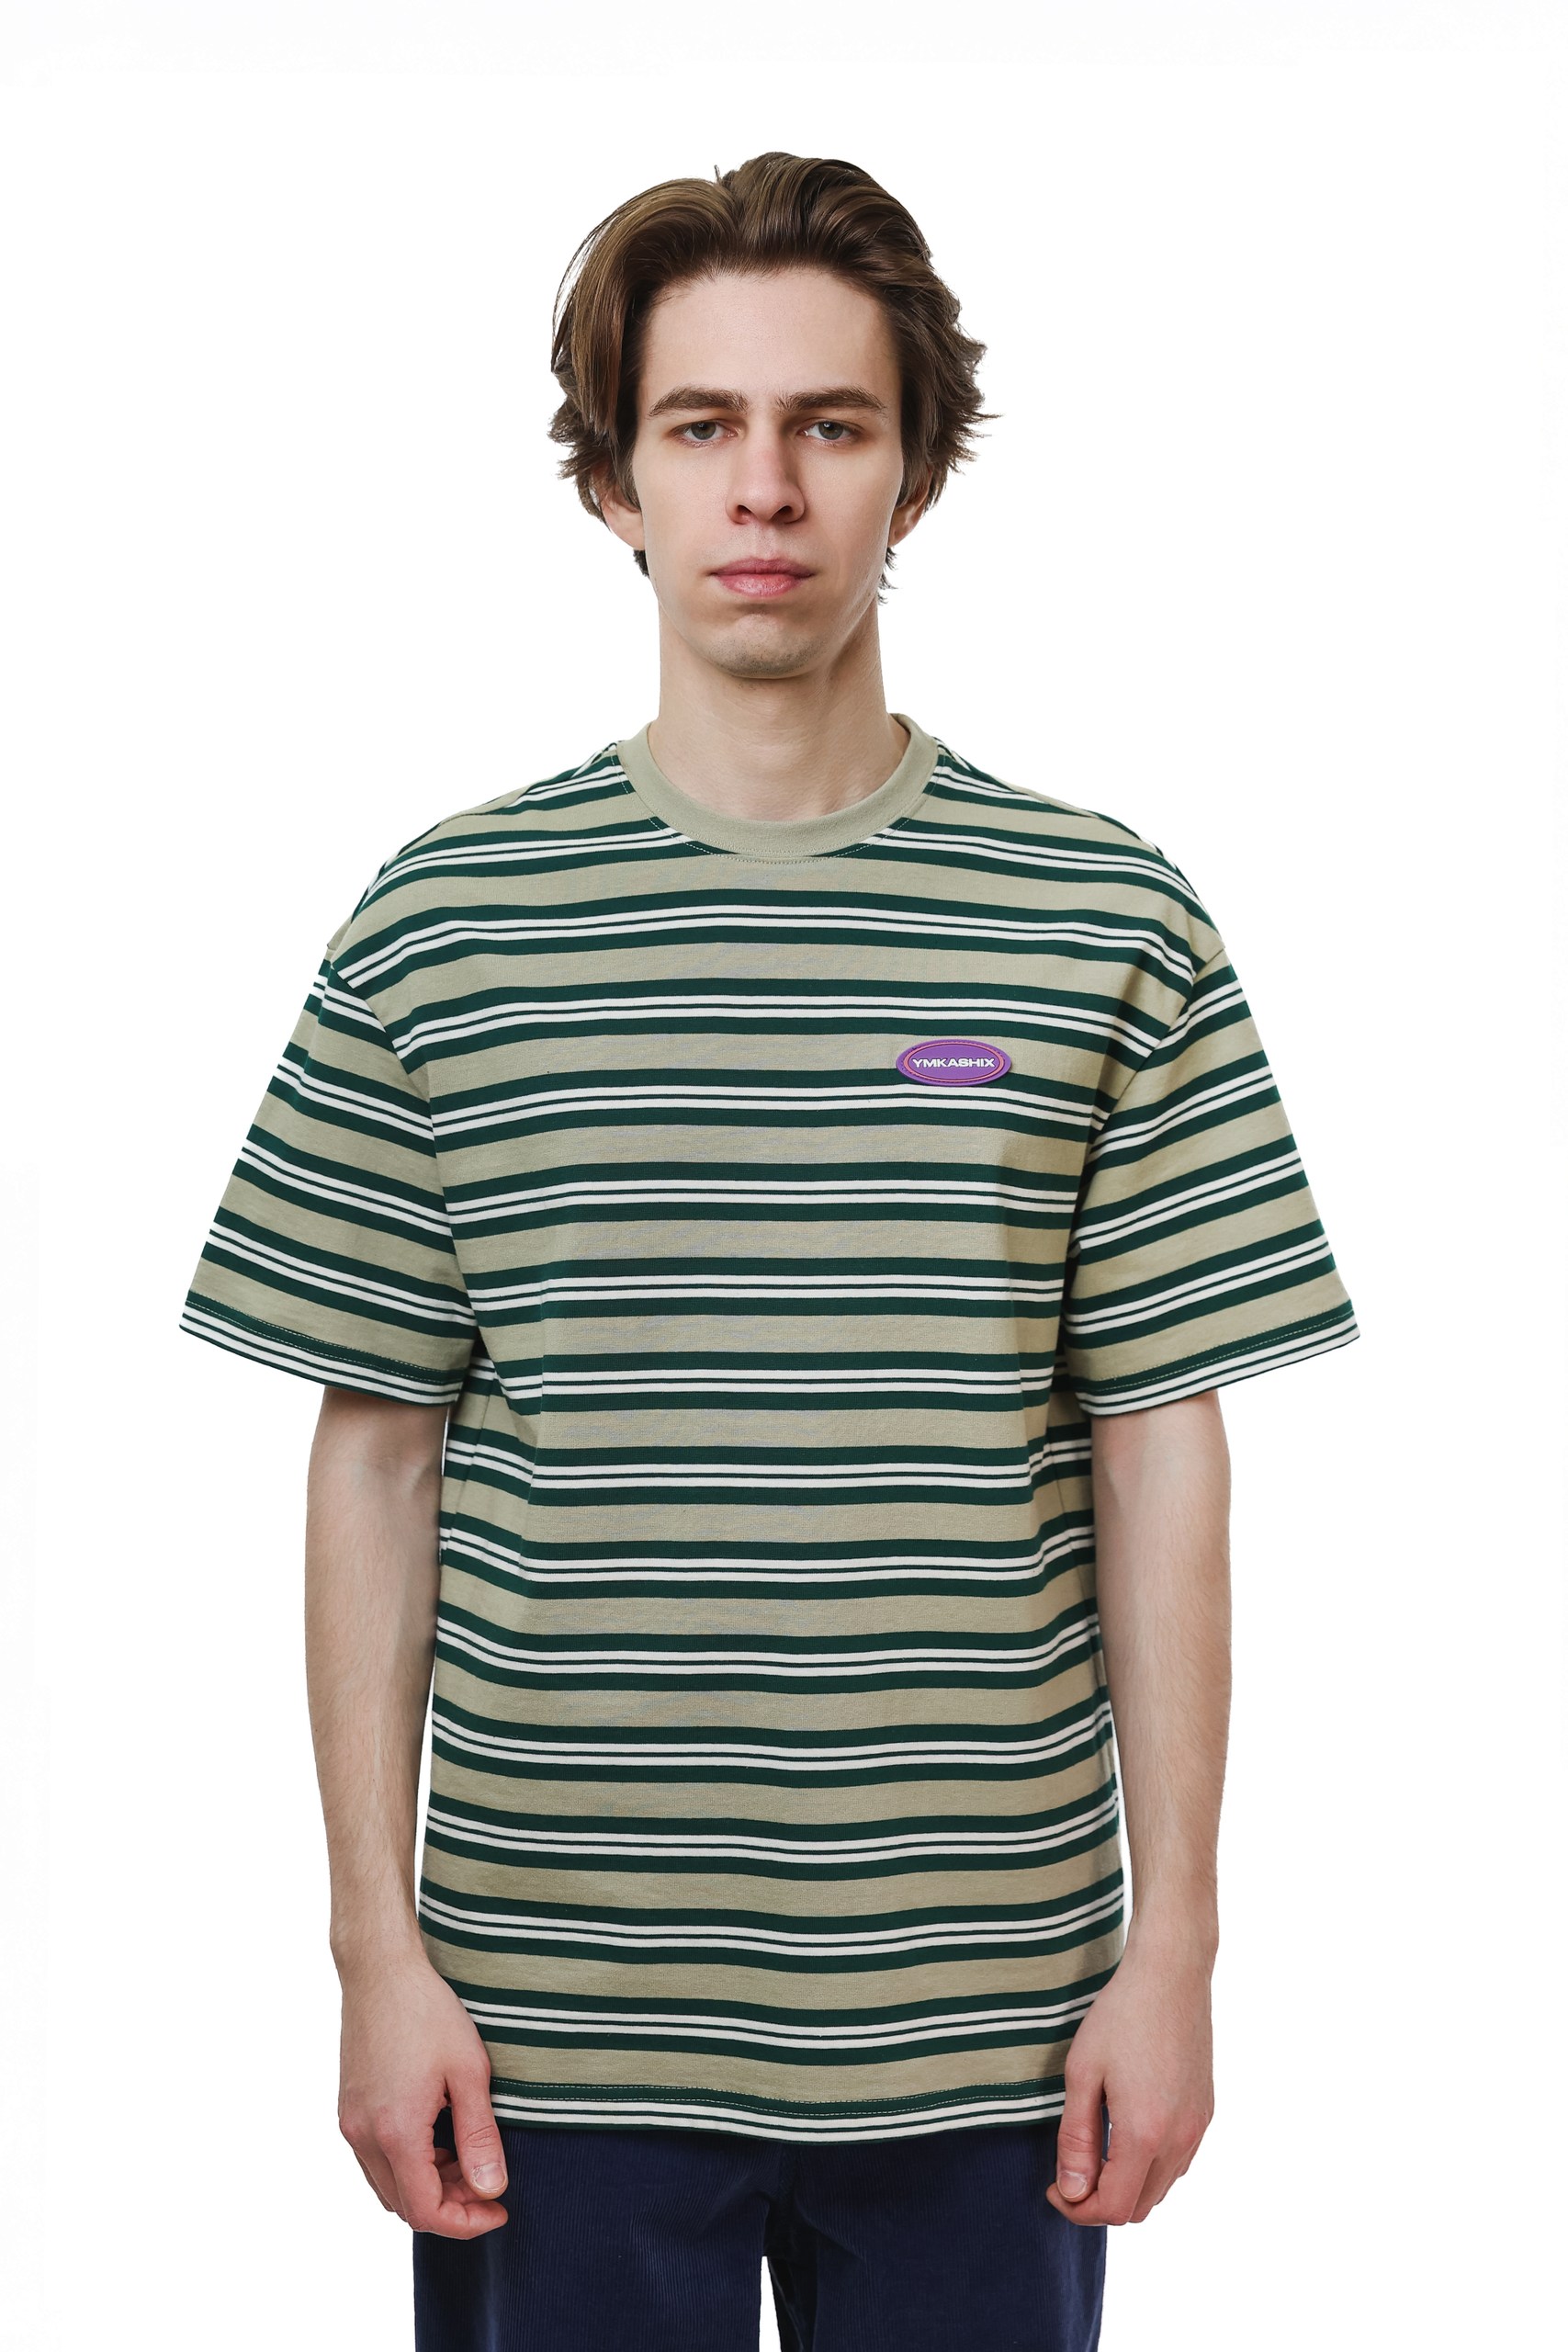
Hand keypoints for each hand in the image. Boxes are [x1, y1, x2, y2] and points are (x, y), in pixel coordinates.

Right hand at [336, 1945, 510, 2237]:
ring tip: (467, 2156)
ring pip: (388, 2186)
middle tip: (489, 2180)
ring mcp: (350, 2123)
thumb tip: (492, 2188)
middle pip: (405, 2205)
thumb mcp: (468, 2072)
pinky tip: (437, 2136)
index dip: (466, 2222)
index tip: (499, 2208)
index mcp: (395, 2132)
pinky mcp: (348, 2108)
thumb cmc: (427, 2012)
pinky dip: (408, 2165)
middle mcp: (364, 2136)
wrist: (381, 1970)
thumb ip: (480, 2136)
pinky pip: (376, 2160)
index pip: (426, 2211)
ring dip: (428, 2186)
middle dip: (451, 2205)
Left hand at [1043, 1935, 1214, 2226]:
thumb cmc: (1119, 2017)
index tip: (1054, 2187)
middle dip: (1099, 2203)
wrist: (1171, 1974)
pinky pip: (1177, 2164)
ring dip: (1126, 2188)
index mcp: (1145, 2134)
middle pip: (1137, 2208)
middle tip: (1069, 2175)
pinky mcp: (1205, 2114)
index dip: (1077, 2209)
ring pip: (1160, 2190)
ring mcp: (1197, 2129)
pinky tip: (1125, 2135)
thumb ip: (1076, 2140)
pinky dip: (1150, 2168)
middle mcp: (1179, 2141)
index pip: (1112, 2208)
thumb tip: (1072, 2193)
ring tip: (1094, 2154)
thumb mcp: (1082, 2074)